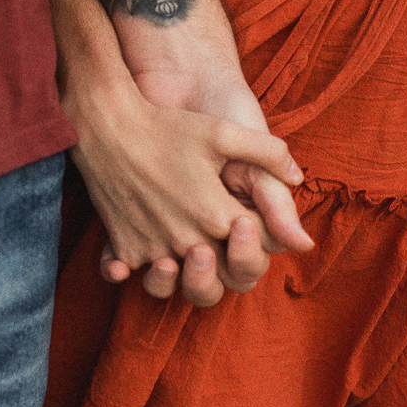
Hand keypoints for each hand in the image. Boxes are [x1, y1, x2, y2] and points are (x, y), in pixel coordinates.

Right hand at [66, 71, 305, 306]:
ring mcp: (153, 247)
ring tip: (187, 252)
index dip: (257, 235)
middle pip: (221, 276)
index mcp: (217, 215)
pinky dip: (140, 268)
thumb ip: (269, 153)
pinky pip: (137, 272)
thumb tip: (298, 178)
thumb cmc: (169, 126)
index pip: (253, 244)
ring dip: (186, 274)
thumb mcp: (224, 132)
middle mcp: (187, 240)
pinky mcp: (125, 246)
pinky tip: (141, 257)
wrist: (109, 124)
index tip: (247, 215)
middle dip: (230, 262)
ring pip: (179, 282)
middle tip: (224, 237)